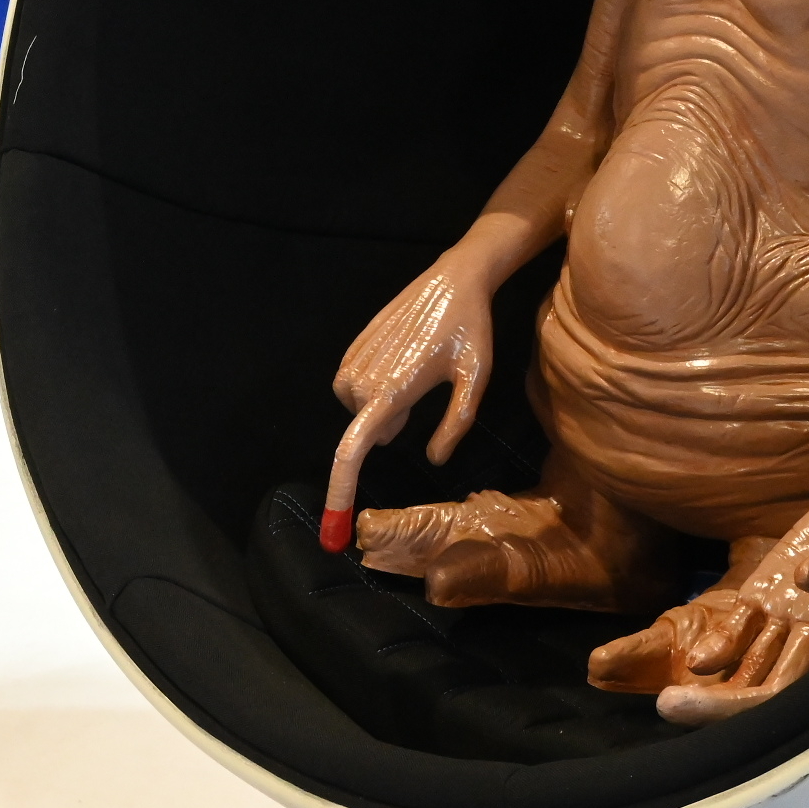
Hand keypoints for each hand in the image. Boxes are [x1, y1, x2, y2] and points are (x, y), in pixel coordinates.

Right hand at [319, 262, 497, 549]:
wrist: (453, 279)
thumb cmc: (470, 330)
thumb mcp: (476, 380)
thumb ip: (456, 424)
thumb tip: (435, 458)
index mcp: (393, 391)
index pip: (354, 449)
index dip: (339, 491)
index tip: (332, 528)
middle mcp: (365, 377)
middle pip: (363, 429)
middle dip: (388, 426)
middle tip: (425, 393)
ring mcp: (355, 358)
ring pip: (356, 407)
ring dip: (380, 405)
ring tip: (416, 373)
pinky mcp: (353, 344)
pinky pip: (351, 383)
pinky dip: (372, 385)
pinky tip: (402, 360)